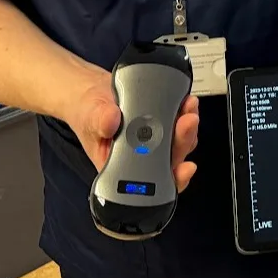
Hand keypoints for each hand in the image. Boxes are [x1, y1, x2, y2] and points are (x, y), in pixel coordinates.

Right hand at [68, 69, 199, 191]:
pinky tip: (187, 103)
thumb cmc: (88, 113)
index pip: (150, 183)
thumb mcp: (88, 116)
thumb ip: (98, 120)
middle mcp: (142, 158)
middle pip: (171, 160)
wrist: (93, 94)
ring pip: (179, 142)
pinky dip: (186, 113)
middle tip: (187, 122)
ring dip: (188, 127)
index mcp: (121, 168)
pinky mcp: (163, 121)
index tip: (184, 168)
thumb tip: (111, 121)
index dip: (172, 179)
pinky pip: (179, 122)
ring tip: (189, 107)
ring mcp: (156, 140)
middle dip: (183, 143)